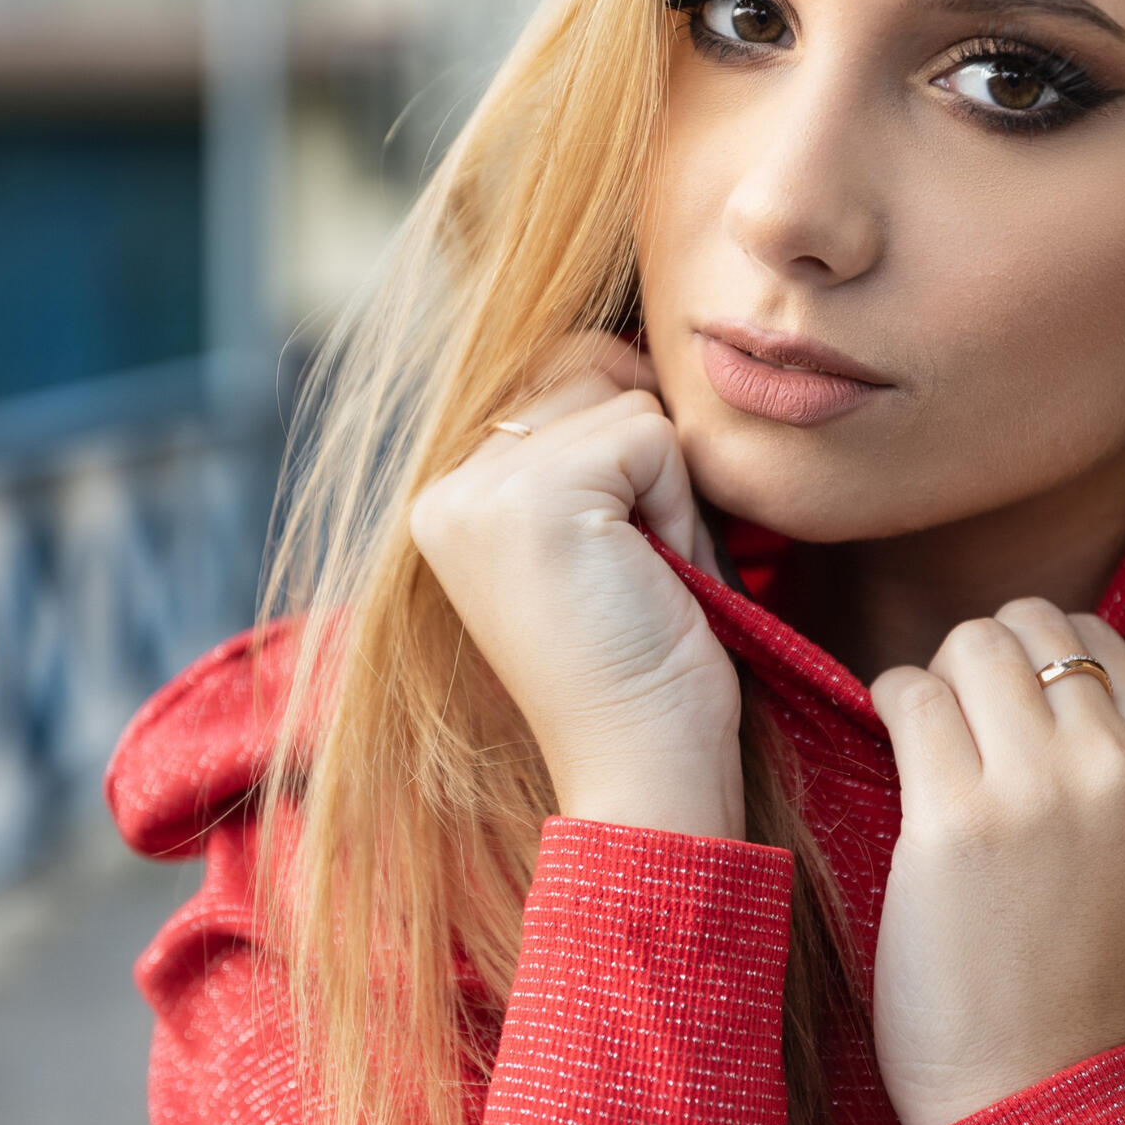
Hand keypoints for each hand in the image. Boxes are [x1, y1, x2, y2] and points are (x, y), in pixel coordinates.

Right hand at [408, 330, 742, 838]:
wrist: (644, 771)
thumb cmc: (645, 668)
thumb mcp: (599, 540)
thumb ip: (584, 451)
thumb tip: (625, 353)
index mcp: (449, 496)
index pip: (558, 379)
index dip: (631, 452)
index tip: (629, 561)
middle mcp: (443, 486)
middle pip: (590, 371)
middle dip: (650, 459)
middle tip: (648, 569)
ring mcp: (478, 489)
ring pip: (626, 400)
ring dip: (669, 485)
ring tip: (652, 575)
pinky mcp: (533, 496)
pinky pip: (652, 436)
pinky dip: (681, 508)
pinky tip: (660, 580)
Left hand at [865, 599, 1124, 1124]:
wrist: (1033, 1080)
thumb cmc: (1074, 956)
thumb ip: (1123, 738)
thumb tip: (1080, 637)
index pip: (1092, 631)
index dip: (1032, 656)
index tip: (1004, 709)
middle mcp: (1118, 765)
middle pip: (1024, 624)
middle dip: (978, 658)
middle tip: (958, 724)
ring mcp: (1039, 789)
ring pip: (966, 643)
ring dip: (932, 679)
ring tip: (926, 739)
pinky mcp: (956, 817)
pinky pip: (907, 692)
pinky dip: (887, 701)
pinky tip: (889, 747)